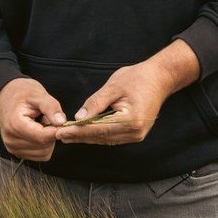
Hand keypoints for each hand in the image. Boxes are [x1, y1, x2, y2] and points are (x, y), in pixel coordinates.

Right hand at [0, 77, 65, 160]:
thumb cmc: (22, 94)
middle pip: (44, 145)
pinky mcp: (17, 153)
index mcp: (14, 124)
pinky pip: (41, 155)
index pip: (42, 137)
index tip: (63, 123)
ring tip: (41, 124)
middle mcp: (11, 140)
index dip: (56, 131)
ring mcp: (13, 148)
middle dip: (52, 133)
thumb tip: (61, 122)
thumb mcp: (37, 94)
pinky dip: (45, 145)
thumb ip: (50, 107)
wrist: (6, 97)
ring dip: (49, 140)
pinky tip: (38, 132)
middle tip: (48, 119)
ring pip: (44, 153)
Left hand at [53, 61, 169, 145]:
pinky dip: (97, 135)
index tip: (60, 131)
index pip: (98, 129)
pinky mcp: (135, 133)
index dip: (77, 131)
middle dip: (79, 136)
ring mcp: (137, 135)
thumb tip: (78, 117)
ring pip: (106, 139)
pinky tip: (83, 133)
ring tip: (66, 136)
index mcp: (131, 121)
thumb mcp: (113, 87)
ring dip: (86, 137)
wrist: (159, 79)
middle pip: (101, 137)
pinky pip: (112, 136)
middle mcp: (135, 132)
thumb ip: (95, 103)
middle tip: (58, 135)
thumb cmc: (136, 78)